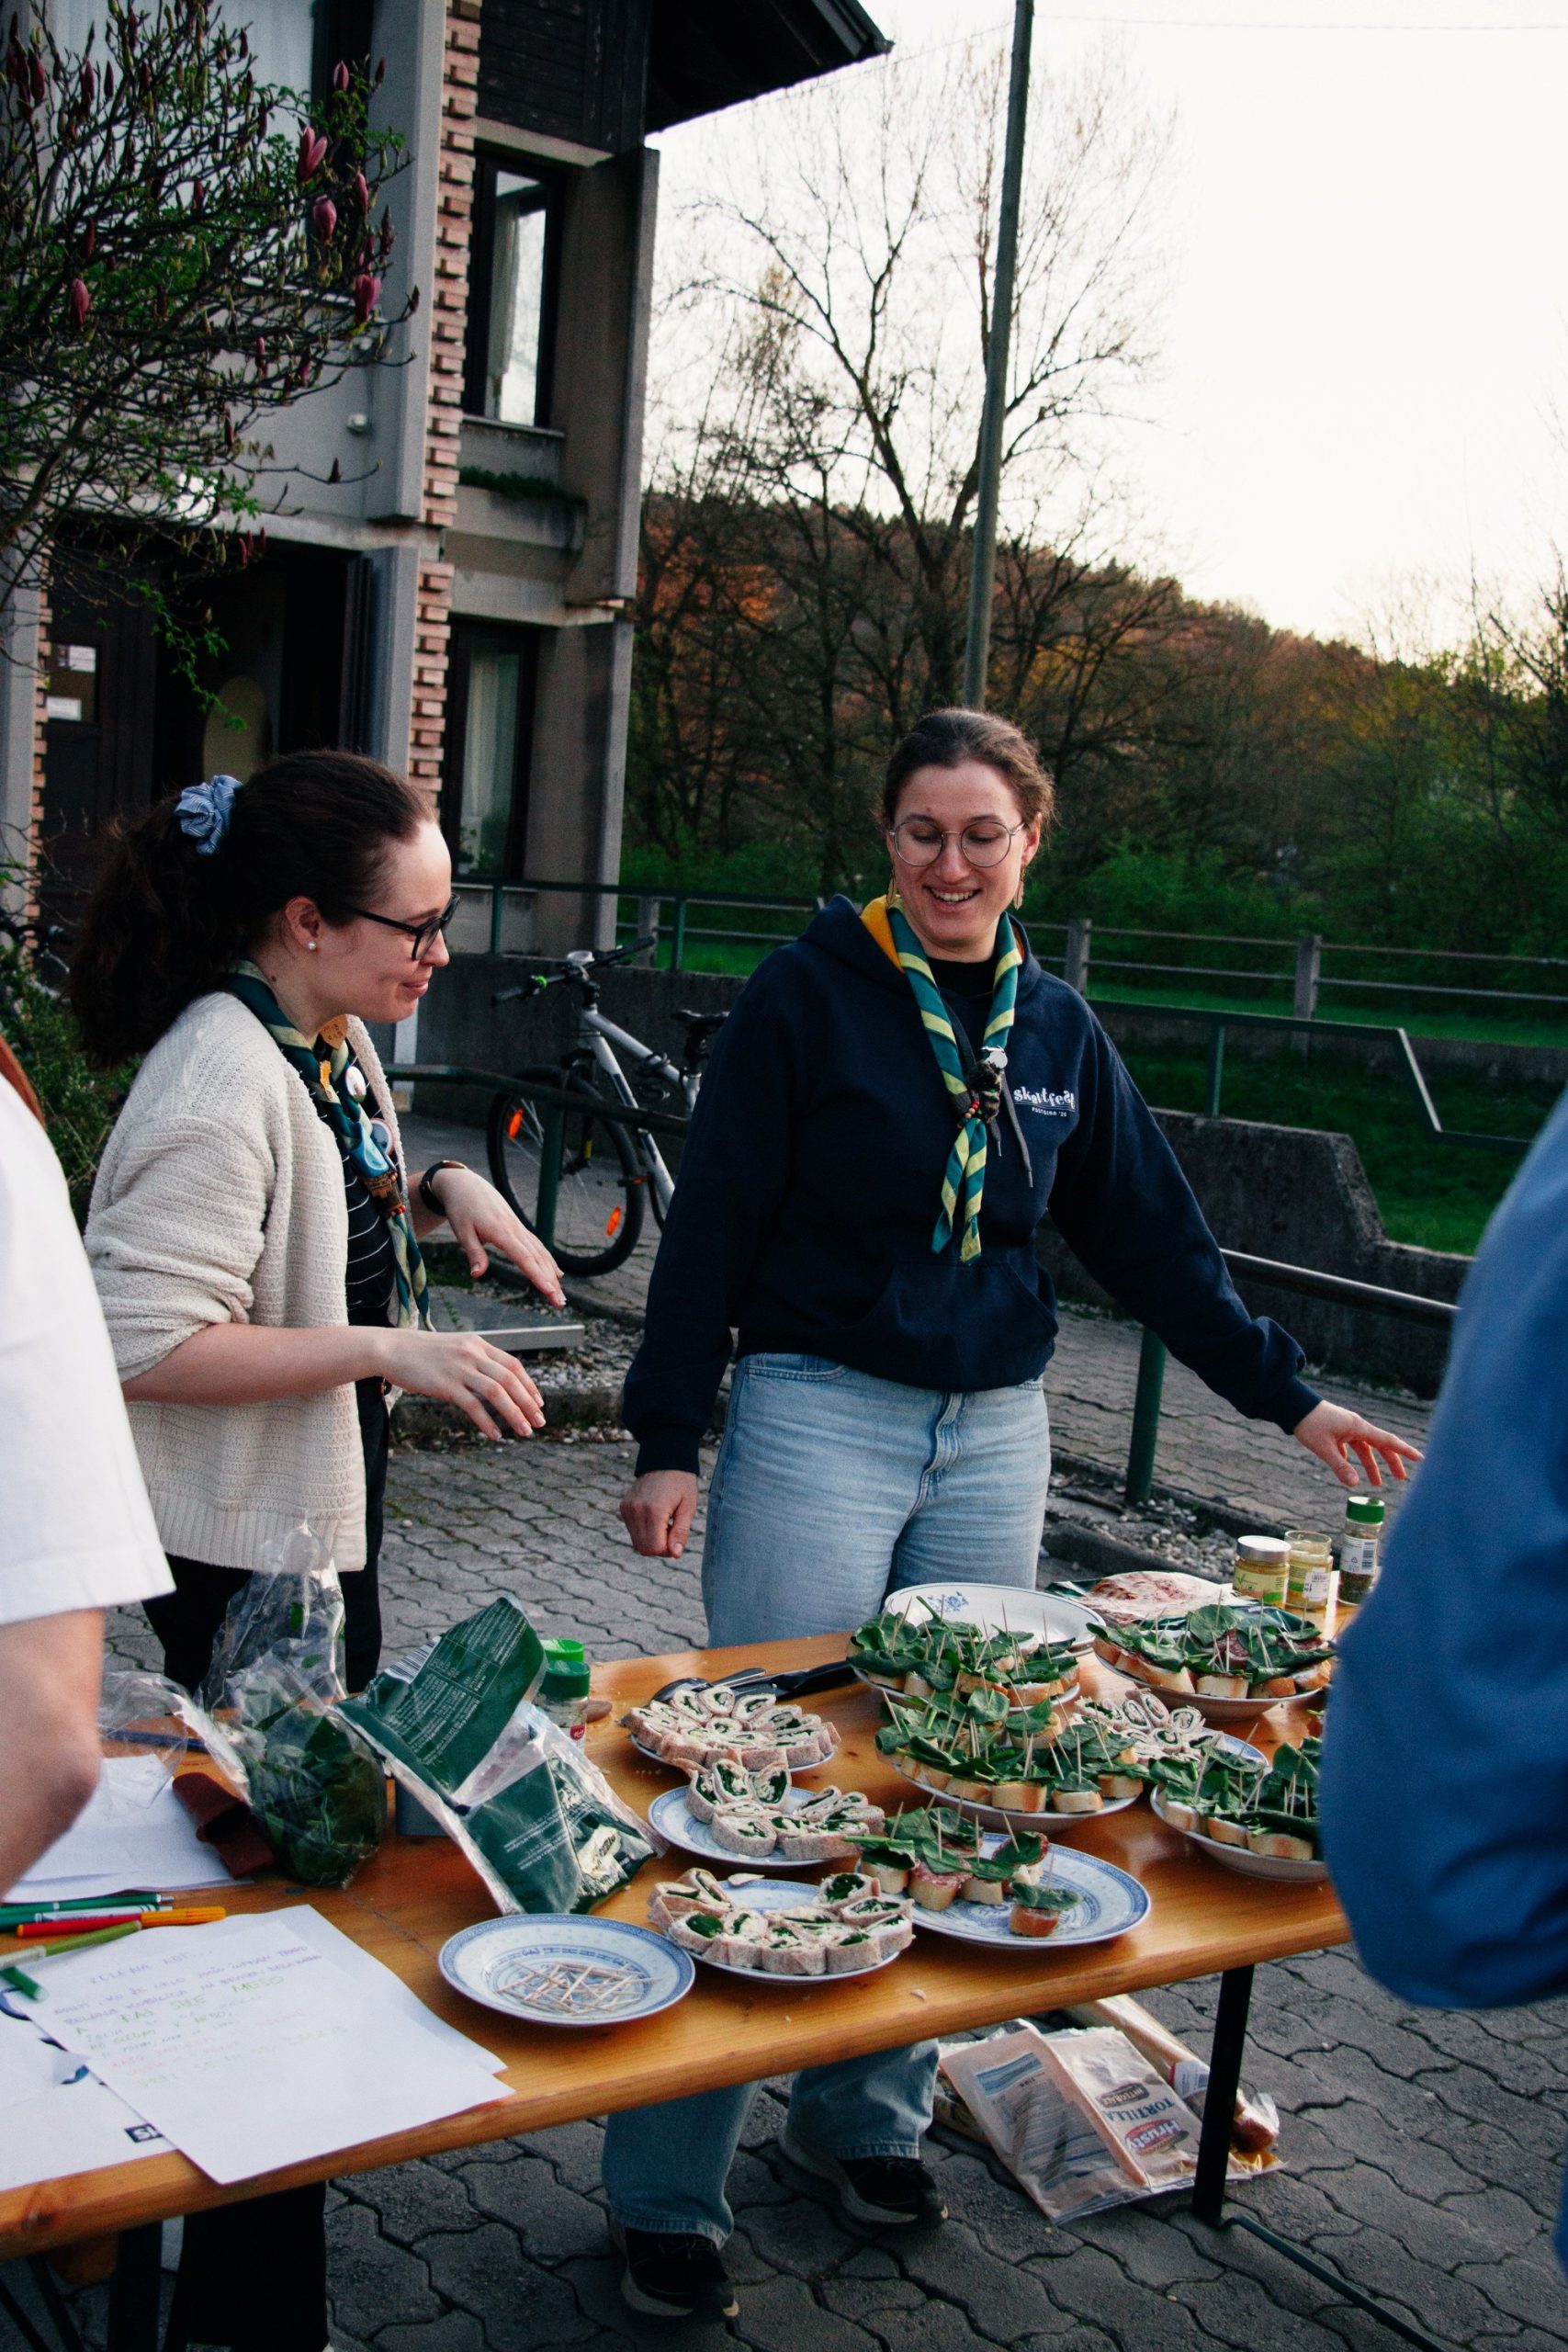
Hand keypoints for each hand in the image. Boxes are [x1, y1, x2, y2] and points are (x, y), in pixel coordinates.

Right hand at [374, 1329, 546, 1441]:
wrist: (391, 1348)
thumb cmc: (421, 1352)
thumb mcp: (454, 1348)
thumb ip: (474, 1359)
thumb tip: (494, 1380)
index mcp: (477, 1344)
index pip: (513, 1365)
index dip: (529, 1385)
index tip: (538, 1403)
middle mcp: (472, 1354)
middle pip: (510, 1379)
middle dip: (528, 1403)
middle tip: (540, 1422)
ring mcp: (459, 1369)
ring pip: (497, 1393)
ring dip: (514, 1414)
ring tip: (525, 1431)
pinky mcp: (445, 1385)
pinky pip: (473, 1406)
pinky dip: (487, 1422)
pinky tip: (495, 1435)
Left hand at [426, 1167, 565, 1307]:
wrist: (465, 1184)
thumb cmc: (461, 1208)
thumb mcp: (462, 1231)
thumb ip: (473, 1253)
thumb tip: (477, 1275)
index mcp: (501, 1231)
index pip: (524, 1257)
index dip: (538, 1275)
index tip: (549, 1291)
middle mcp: (515, 1229)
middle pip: (538, 1259)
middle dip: (551, 1282)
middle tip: (560, 1303)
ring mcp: (519, 1228)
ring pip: (541, 1253)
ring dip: (553, 1274)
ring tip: (561, 1295)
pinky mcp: (518, 1227)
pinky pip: (537, 1246)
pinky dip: (549, 1261)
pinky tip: (557, 1273)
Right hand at [620, 1471, 698, 1558]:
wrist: (665, 1458)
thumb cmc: (682, 1482)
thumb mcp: (688, 1507)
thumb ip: (681, 1532)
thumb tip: (675, 1555)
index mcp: (654, 1511)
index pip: (655, 1548)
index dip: (669, 1550)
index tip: (678, 1535)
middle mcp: (636, 1510)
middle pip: (644, 1549)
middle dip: (660, 1547)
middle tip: (672, 1529)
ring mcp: (627, 1508)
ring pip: (636, 1542)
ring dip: (652, 1539)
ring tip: (664, 1522)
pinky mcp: (624, 1507)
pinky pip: (632, 1531)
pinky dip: (644, 1531)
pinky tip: (655, 1517)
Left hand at [1292, 1399, 1421, 1489]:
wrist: (1292, 1405)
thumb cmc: (1309, 1423)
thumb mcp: (1324, 1448)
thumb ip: (1340, 1466)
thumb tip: (1354, 1485)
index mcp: (1358, 1427)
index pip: (1387, 1441)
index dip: (1404, 1451)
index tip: (1420, 1459)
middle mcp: (1356, 1426)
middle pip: (1380, 1445)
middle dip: (1391, 1462)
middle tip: (1401, 1479)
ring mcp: (1346, 1428)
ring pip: (1365, 1448)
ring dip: (1371, 1464)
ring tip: (1376, 1483)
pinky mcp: (1336, 1430)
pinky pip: (1350, 1446)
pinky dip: (1352, 1459)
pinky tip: (1349, 1469)